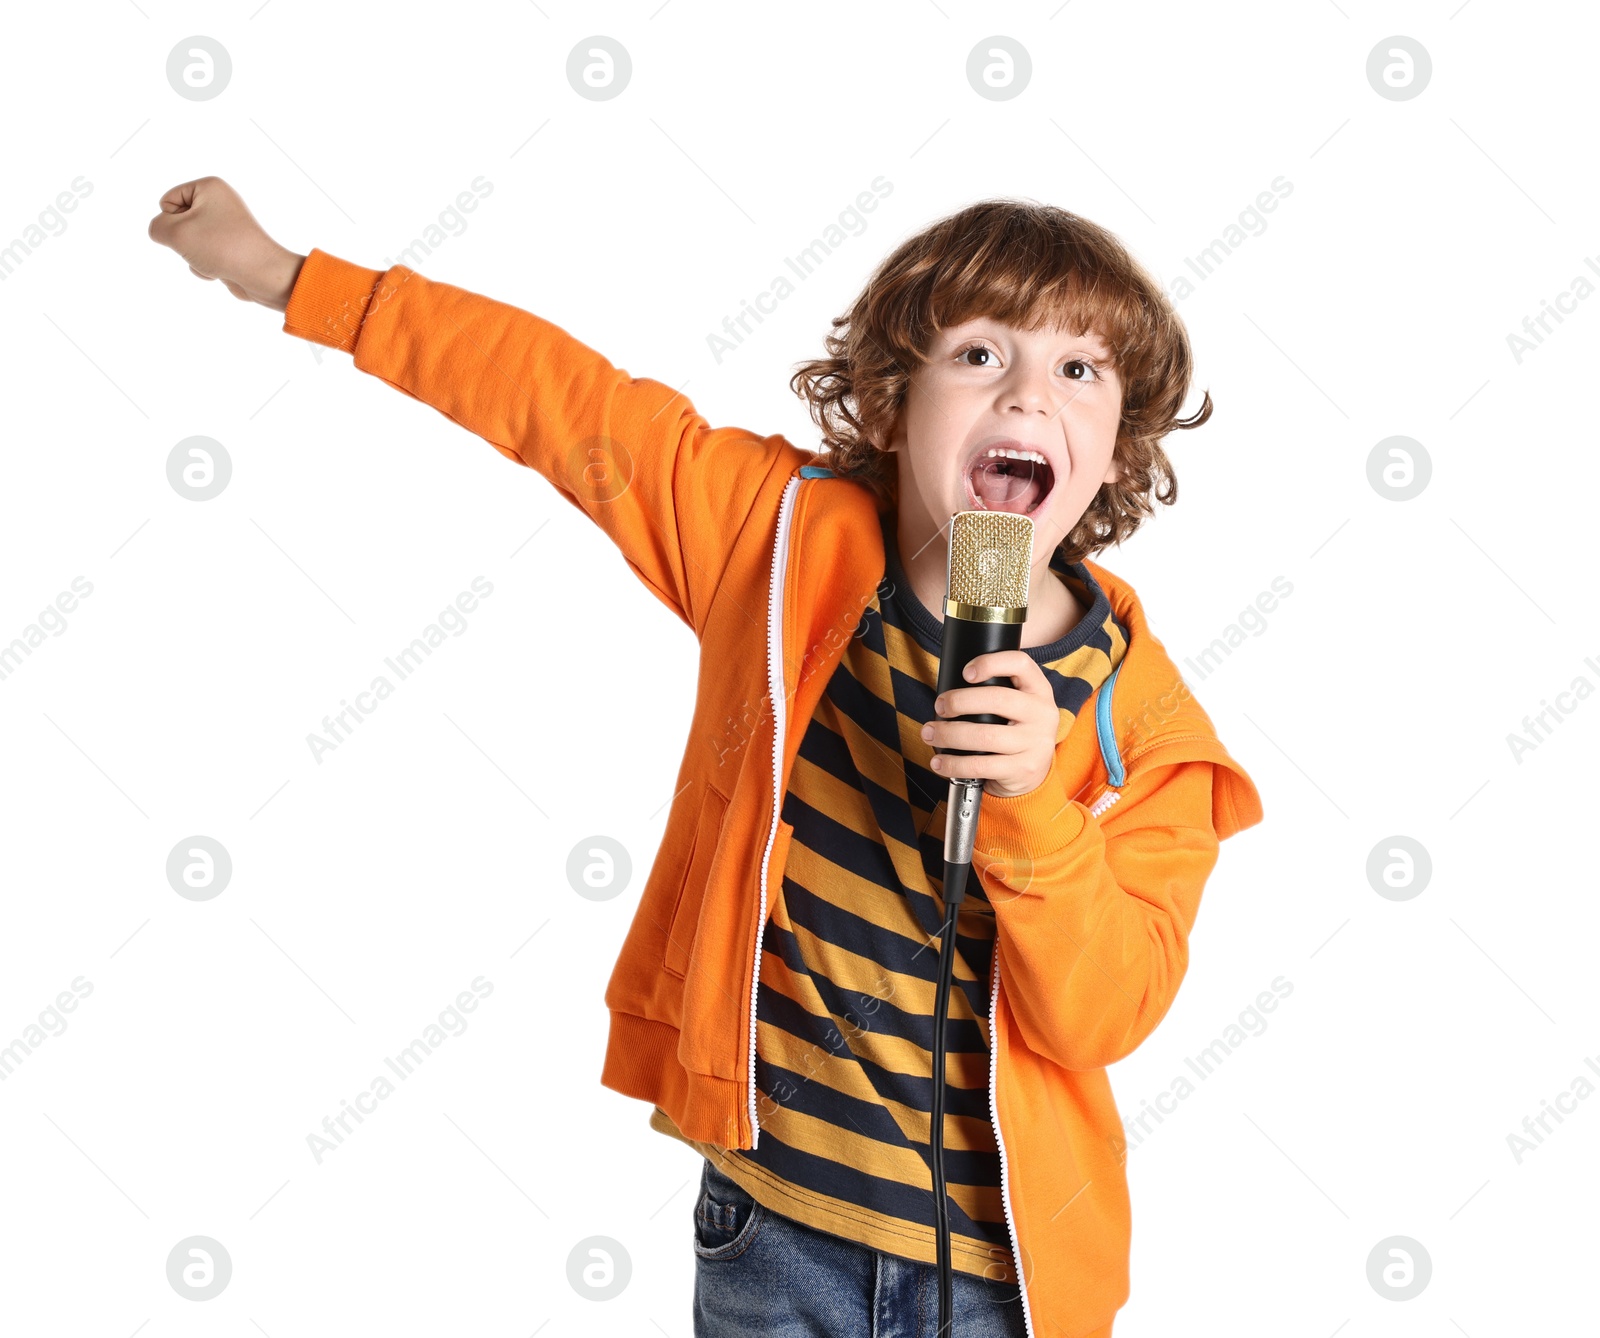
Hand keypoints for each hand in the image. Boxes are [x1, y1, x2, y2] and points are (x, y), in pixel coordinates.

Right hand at [147, 176, 305, 311]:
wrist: (263, 275)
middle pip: (177, 223)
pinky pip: (202, 256)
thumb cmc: (222, 248)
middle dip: (184, 241)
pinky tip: (222, 270)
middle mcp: (220, 202)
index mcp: (209, 186)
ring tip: (215, 259)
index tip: (194, 229)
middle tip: (205, 246)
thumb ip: (156, 227)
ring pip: (188, 242)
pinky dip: (206, 266)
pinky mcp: (229, 247)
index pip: (167, 202)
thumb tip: (162, 233)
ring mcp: (226, 226)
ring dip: (194, 256)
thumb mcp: (175, 233)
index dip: (171, 221)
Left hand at [920, 650, 1059, 797]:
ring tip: (930, 733)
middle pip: (998, 699)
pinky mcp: (1023, 770)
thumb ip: (996, 690)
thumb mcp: (1018, 704)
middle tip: (940, 706)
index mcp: (1039, 690)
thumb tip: (949, 691)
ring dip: (949, 735)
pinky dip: (954, 764)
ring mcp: (1035, 744)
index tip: (965, 673)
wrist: (1035, 771)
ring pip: (985, 736)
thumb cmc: (1016, 729)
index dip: (991, 663)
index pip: (1020, 664)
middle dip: (959, 701)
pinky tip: (939, 763)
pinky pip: (981, 766)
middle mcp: (1042, 714)